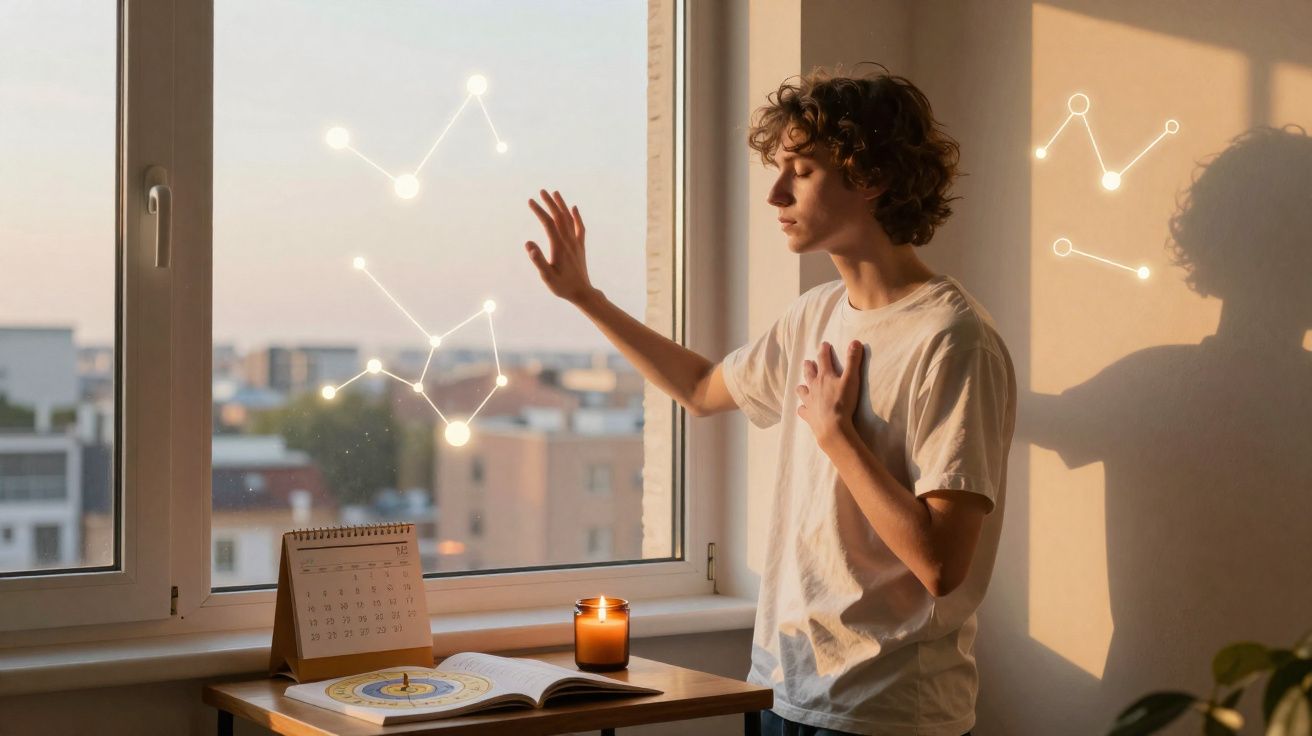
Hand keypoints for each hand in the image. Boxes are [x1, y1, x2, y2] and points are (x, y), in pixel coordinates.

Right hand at [525, 189, 596, 305]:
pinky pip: (580, 228)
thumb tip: (528, 244)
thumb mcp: (547, 276)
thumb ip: (538, 260)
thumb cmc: (562, 286)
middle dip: (550, 203)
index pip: (548, 224)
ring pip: (569, 219)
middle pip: (559, 217)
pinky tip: (574, 208)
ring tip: (555, 193)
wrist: (582, 292)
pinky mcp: (581, 247)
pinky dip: (577, 216)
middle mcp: (569, 241)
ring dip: (562, 205)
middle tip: (541, 191)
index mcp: (559, 247)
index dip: (539, 211)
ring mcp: (576, 243)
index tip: (531, 201)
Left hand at [796, 340, 863, 446]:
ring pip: (802, 391)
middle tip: (807, 362)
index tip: (824, 344)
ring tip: (801, 385)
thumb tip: (855, 342)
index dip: (824, 351)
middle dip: (809, 366)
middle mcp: (814, 387)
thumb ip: (853, 361)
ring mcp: (809, 401)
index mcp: (825, 377)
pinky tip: (803, 408)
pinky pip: (802, 410)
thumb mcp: (851, 379)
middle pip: (809, 374)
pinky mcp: (808, 415)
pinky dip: (802, 408)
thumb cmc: (843, 402)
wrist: (833, 427)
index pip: (824, 360)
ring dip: (802, 387)